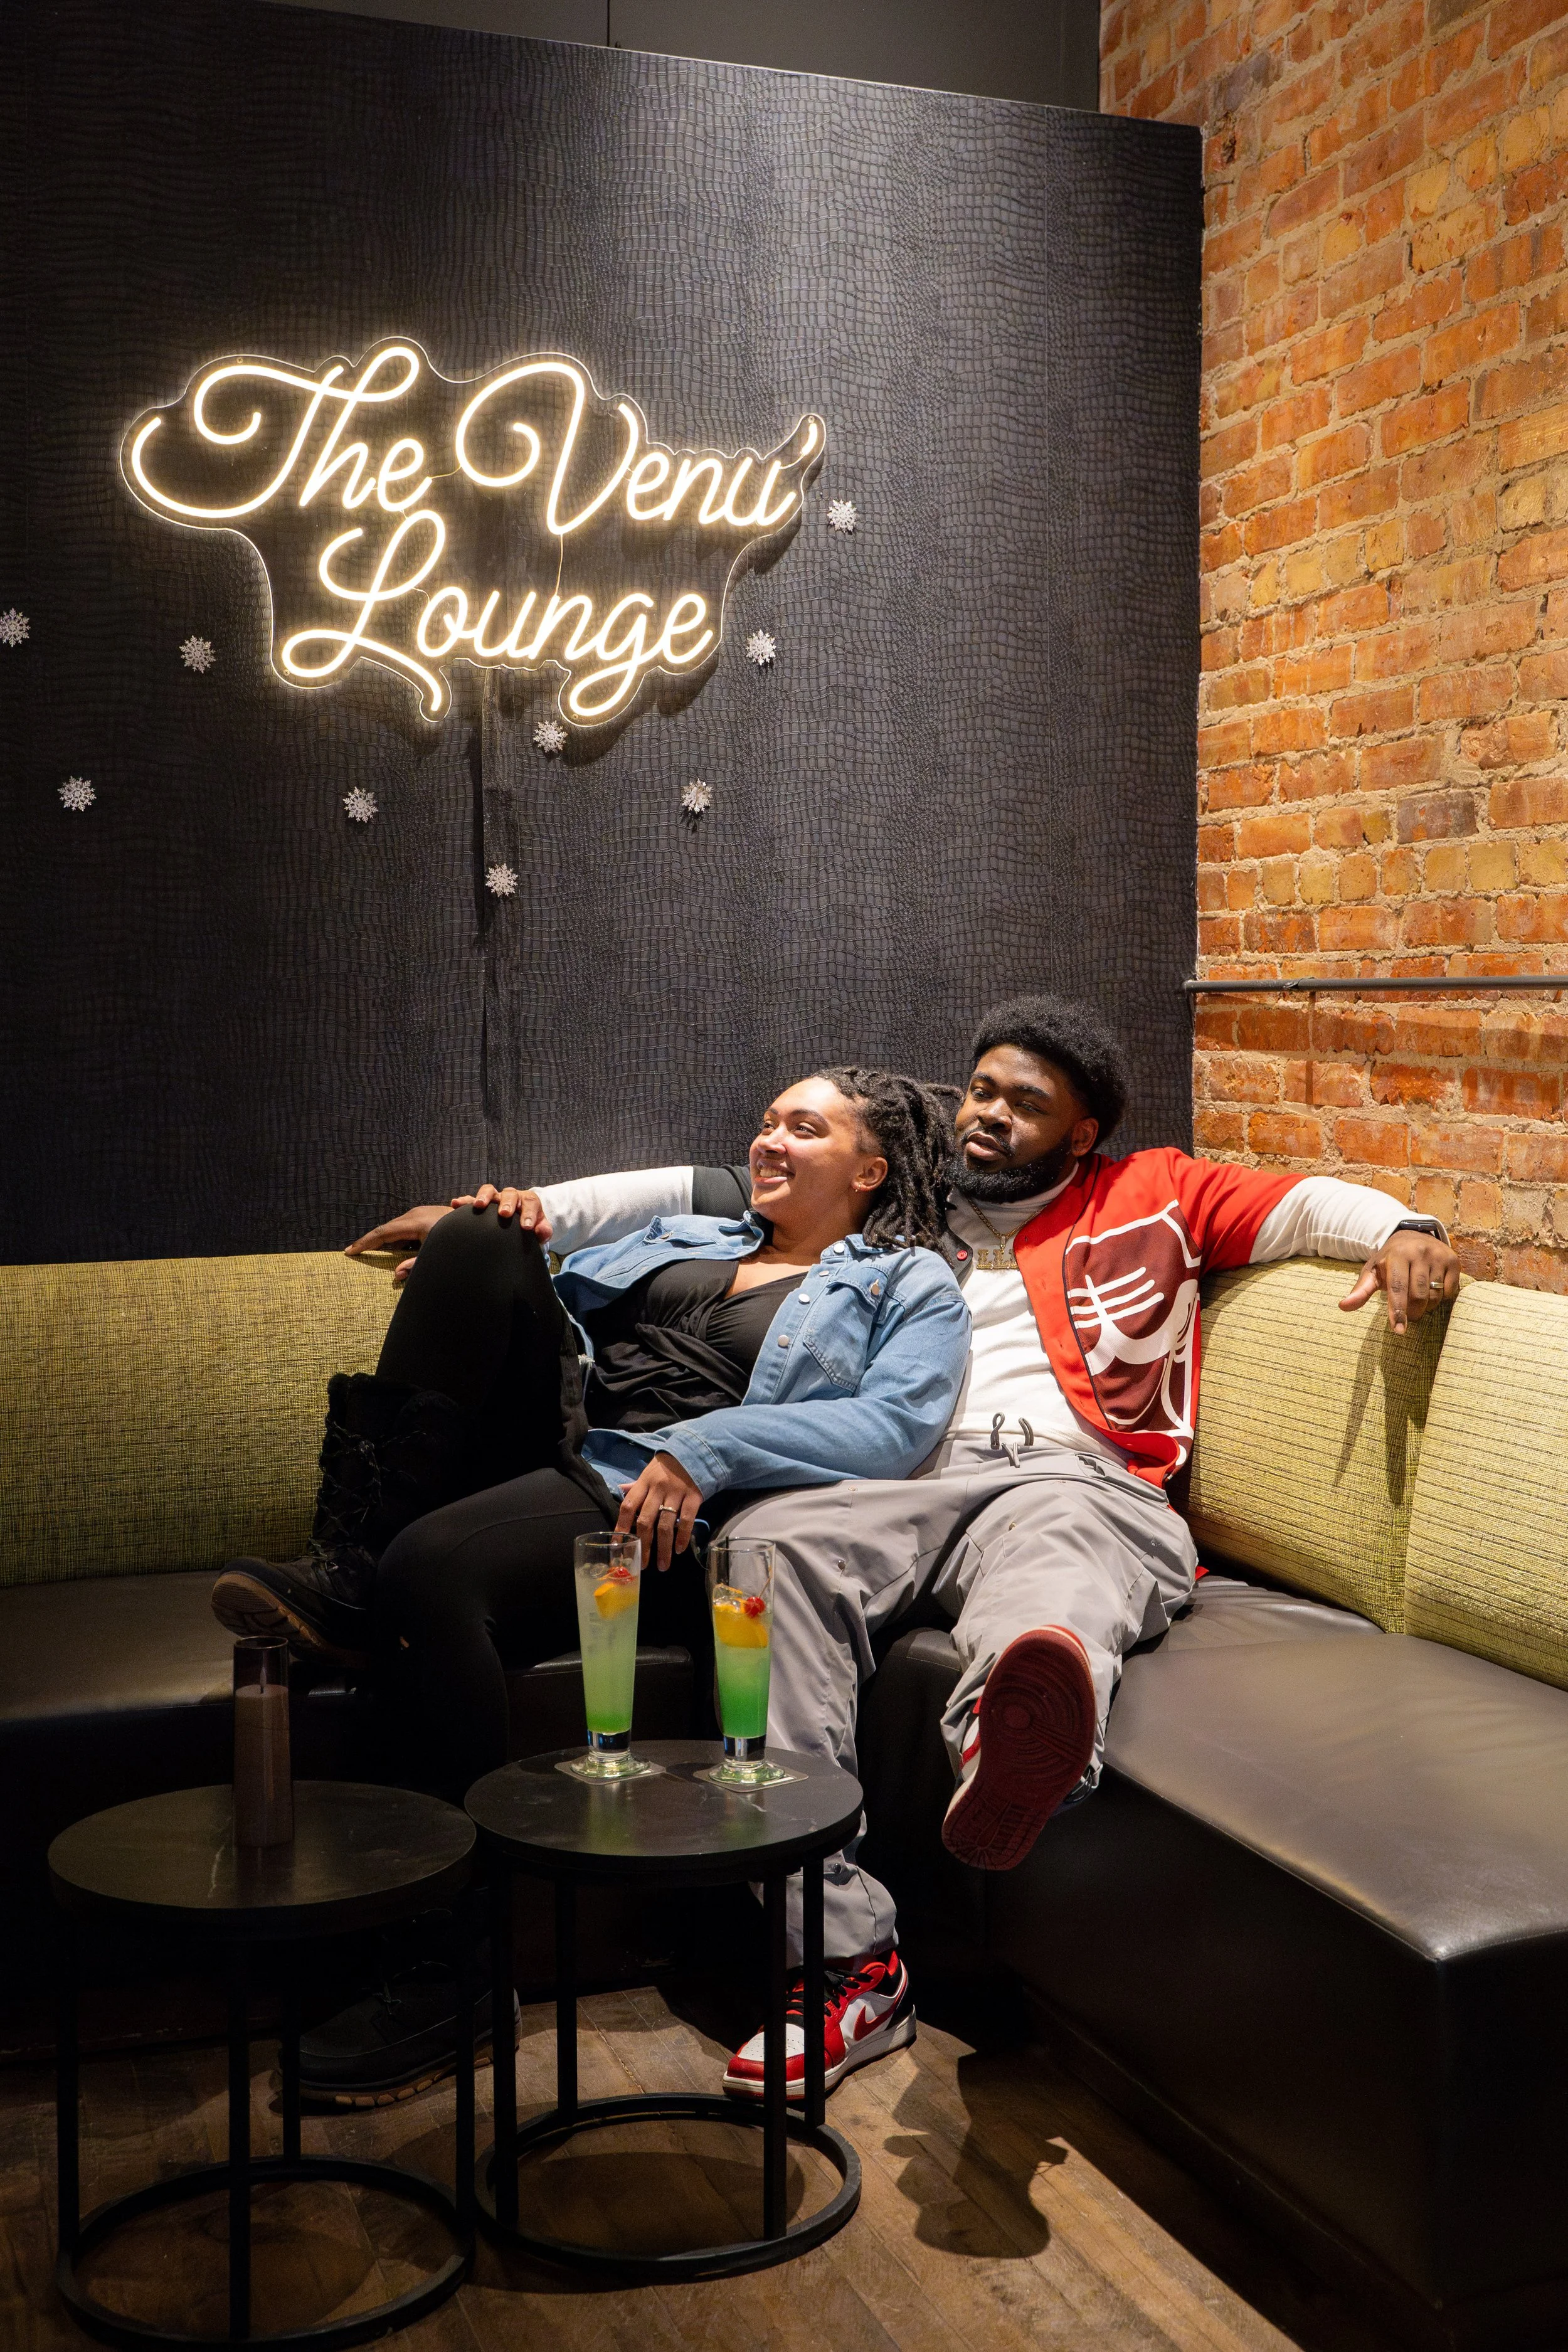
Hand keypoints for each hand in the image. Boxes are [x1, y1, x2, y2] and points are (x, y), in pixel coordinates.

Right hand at [344, 1204, 451, 1287]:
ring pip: (396, 1227)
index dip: (365, 1242)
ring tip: (369, 1252)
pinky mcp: (426, 1214)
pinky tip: (394, 1249)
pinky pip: (406, 1226)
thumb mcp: (436, 1255)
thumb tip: (396, 1274)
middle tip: (354, 1252)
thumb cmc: (459, 1241)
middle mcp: (415, 1214)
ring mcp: (421, 1212)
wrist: (478, 1223)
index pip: (382, 1233)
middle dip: (371, 1241)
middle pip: (387, 1228)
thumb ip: (416, 1265)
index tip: (350, 1251)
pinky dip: (397, 1237)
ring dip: (384, 1240)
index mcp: (415, 1223)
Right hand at [447, 1183, 552, 1244]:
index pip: (530, 1202)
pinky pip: (471, 1199)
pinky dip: (464, 1201)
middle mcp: (511, 1197)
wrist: (517, 1225)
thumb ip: (543, 1231)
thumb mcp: (538, 1230)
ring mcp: (495, 1198)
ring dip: (484, 1196)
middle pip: (510, 1193)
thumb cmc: (529, 1228)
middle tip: (505, 1214)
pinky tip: (455, 1204)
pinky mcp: (482, 1203)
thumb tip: (541, 1232)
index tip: (526, 1227)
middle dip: (507, 1203)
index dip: (529, 1213)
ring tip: (479, 1205)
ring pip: (489, 1190)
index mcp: (527, 1201)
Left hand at [615, 1451, 702, 1571]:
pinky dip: (682, 1537)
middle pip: (645, 1521)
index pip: (627, 1507)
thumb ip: (635, 1487)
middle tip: (641, 1564)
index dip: (621, 1527)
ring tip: (662, 1565)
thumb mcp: (647, 1474)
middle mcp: (657, 1488)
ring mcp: (675, 1493)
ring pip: (665, 1524)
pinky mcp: (693, 1497)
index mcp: (643, 1483)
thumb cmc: (666, 1468)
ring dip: (663, 1548)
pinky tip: (679, 1549)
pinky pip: (687, 1520)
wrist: (693, 1453)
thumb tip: (620, 1490)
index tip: (618, 1547)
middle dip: (643, 1545)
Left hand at [1340, 1231, 1460, 1334]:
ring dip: (1425, 1306)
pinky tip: (1432, 1289)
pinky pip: (1449, 1292)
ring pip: (1434, 1296)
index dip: (1398, 1311)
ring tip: (1416, 1300)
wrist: (1413, 1236)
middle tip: (1406, 1316)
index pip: (1398, 1288)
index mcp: (1397, 1255)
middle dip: (1412, 1312)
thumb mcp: (1373, 1271)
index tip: (1399, 1331)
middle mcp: (1420, 1252)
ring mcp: (1439, 1256)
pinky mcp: (1454, 1261)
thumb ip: (1360, 1290)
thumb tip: (1343, 1306)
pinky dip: (1440, 1298)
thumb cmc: (1389, 1260)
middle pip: (1418, 1296)